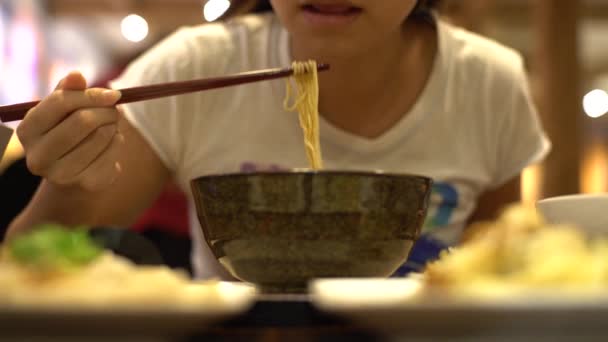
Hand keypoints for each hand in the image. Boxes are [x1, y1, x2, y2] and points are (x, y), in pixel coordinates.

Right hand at [16, 72, 124, 190]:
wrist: (73, 174)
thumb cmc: (67, 132)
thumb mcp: (63, 111)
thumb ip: (69, 92)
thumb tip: (76, 75)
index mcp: (28, 130)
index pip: (61, 102)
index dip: (91, 94)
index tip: (114, 94)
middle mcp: (38, 156)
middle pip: (83, 121)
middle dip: (107, 111)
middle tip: (116, 110)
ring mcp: (61, 174)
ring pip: (101, 137)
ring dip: (114, 126)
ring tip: (111, 126)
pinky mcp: (85, 184)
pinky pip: (113, 154)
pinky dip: (118, 142)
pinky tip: (112, 143)